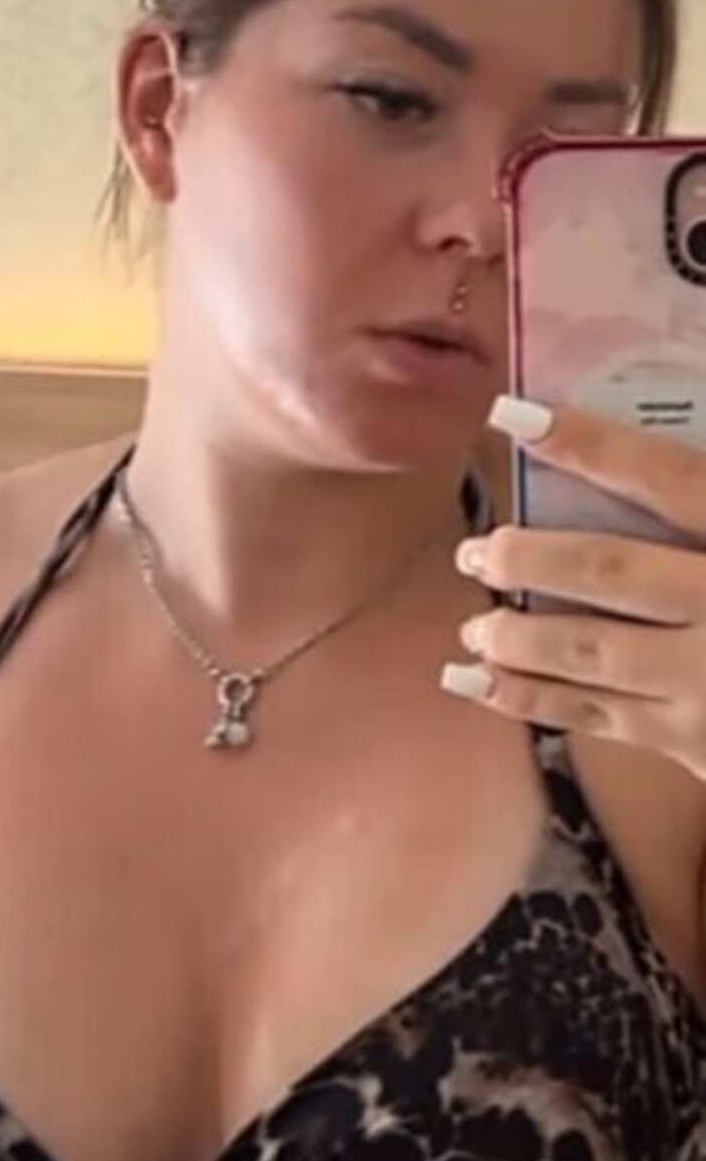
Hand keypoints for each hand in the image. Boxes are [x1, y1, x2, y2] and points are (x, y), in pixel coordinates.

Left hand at [441, 394, 705, 784]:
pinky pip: (599, 718)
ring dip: (519, 637)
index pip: (667, 478)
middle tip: (477, 550)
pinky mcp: (696, 743)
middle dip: (531, 556)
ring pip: (593, 653)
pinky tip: (479, 682)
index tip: (515, 417)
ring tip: (475, 623)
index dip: (591, 445)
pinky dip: (530, 699)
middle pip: (612, 570)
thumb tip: (666, 434)